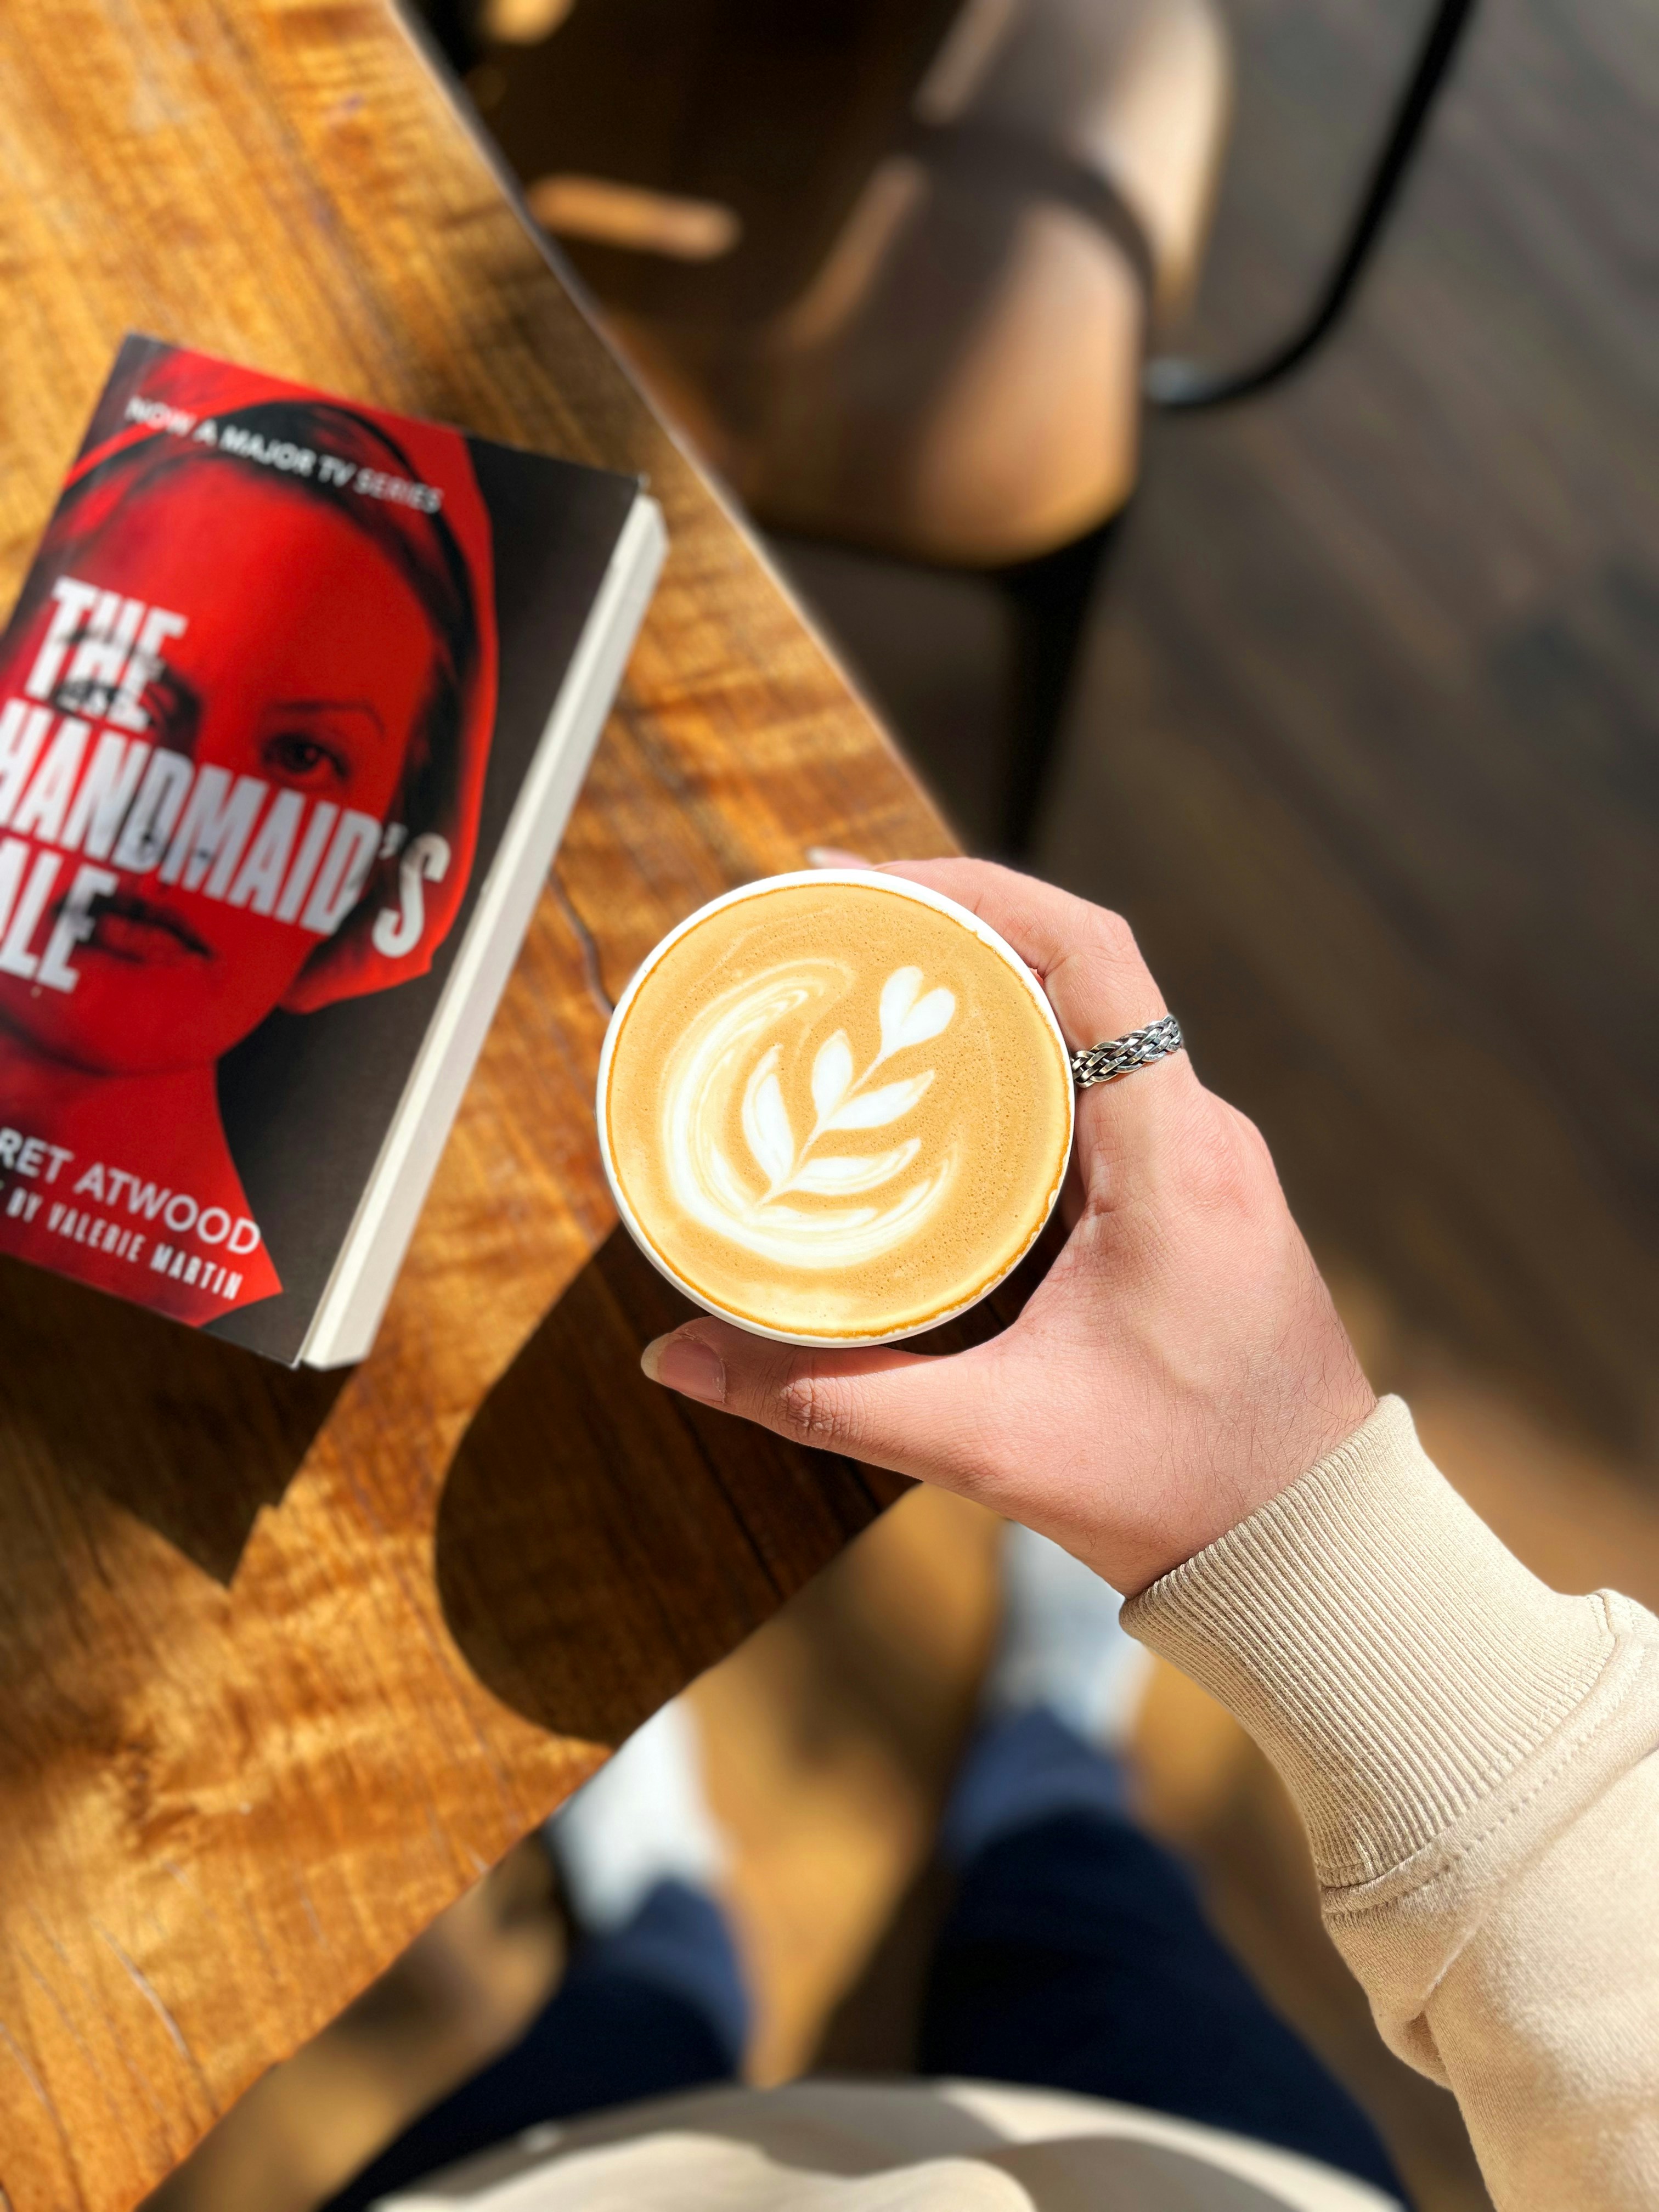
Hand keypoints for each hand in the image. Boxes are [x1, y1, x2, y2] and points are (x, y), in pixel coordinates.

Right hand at [639, 860, 1374, 1593]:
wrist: (1312, 1549)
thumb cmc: (1186, 1490)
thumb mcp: (994, 1444)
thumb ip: (831, 1398)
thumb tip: (679, 1357)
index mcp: (1175, 1155)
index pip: (1092, 954)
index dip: (980, 891)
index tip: (868, 881)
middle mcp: (1200, 1134)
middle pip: (1076, 972)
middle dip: (951, 932)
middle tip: (831, 928)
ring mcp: (1202, 1162)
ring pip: (1088, 1029)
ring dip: (984, 998)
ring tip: (866, 992)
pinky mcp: (1190, 1198)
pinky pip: (1099, 1089)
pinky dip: (1016, 1066)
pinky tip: (936, 1095)